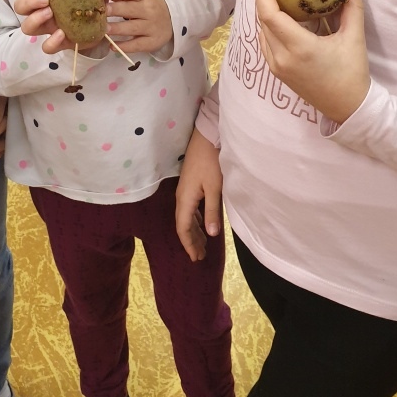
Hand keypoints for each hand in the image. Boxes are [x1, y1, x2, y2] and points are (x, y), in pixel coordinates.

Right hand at [14, 0, 117, 54]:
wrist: (100, 27)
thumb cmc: (91, 3)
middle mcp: (42, 10)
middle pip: (21, 6)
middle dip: (30, 1)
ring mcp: (47, 28)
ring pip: (26, 26)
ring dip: (35, 19)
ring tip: (50, 14)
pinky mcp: (57, 43)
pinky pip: (46, 46)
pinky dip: (51, 41)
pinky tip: (62, 34)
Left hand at [105, 0, 172, 55]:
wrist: (172, 19)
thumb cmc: (147, 5)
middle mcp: (149, 10)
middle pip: (130, 9)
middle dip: (115, 10)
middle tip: (101, 12)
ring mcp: (152, 27)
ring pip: (132, 28)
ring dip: (117, 29)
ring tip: (104, 30)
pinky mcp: (152, 42)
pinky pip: (137, 45)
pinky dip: (124, 47)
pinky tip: (112, 46)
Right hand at [175, 127, 222, 261]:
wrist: (206, 138)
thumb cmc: (211, 162)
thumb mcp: (215, 188)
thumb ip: (212, 212)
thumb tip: (211, 234)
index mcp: (185, 199)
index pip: (183, 228)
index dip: (189, 244)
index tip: (196, 258)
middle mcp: (182, 197)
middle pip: (183, 224)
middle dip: (192, 240)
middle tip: (200, 256)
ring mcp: (185, 190)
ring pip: (186, 216)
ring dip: (194, 231)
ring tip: (203, 244)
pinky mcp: (190, 185)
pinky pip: (189, 209)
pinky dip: (195, 220)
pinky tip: (202, 223)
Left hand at [256, 0, 369, 124]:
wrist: (348, 107)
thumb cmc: (352, 72)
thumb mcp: (354, 38)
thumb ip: (352, 7)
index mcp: (299, 47)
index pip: (270, 15)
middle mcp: (282, 57)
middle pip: (263, 21)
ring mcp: (277, 67)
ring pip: (261, 33)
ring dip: (265, 14)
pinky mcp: (277, 73)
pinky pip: (265, 44)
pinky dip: (268, 29)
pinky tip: (281, 20)